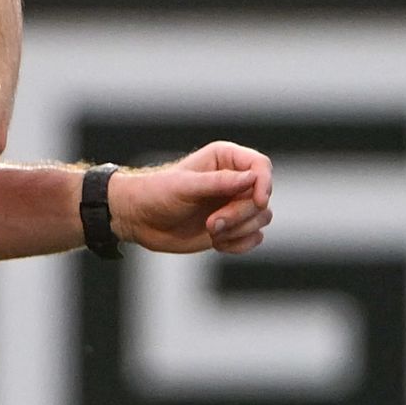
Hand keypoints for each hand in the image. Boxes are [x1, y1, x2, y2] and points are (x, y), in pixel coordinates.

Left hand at [113, 141, 275, 254]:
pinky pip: (254, 238)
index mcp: (225, 159)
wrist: (140, 220)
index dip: (264, 183)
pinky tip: (216, 243)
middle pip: (262, 198)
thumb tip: (251, 179)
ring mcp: (235, 205)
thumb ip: (219, 182)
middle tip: (211, 224)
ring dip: (238, 230)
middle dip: (240, 215)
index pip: (260, 166)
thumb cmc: (157, 194)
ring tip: (210, 231)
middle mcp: (235, 181)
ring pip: (262, 219)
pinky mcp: (233, 228)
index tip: (258, 201)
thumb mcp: (185, 186)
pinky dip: (239, 245)